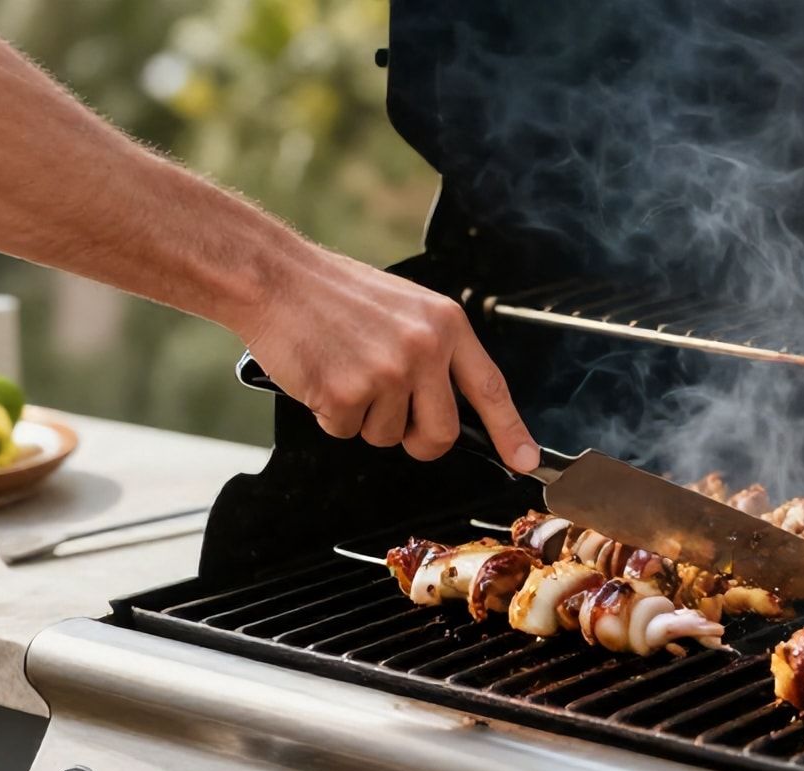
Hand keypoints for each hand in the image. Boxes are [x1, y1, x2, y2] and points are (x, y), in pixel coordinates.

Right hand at [240, 248, 538, 472]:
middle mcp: (423, 348)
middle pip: (441, 433)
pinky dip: (330, 415)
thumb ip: (435, 350)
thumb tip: (454, 403)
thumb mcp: (406, 308)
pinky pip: (346, 432)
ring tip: (345, 371)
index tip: (527, 461)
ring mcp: (386, 373)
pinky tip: (321, 376)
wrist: (275, 276)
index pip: (490, 388)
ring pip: (388, 436)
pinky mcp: (346, 393)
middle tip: (392, 417)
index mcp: (445, 324)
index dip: (511, 431)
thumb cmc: (335, 293)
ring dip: (365, 419)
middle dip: (418, 440)